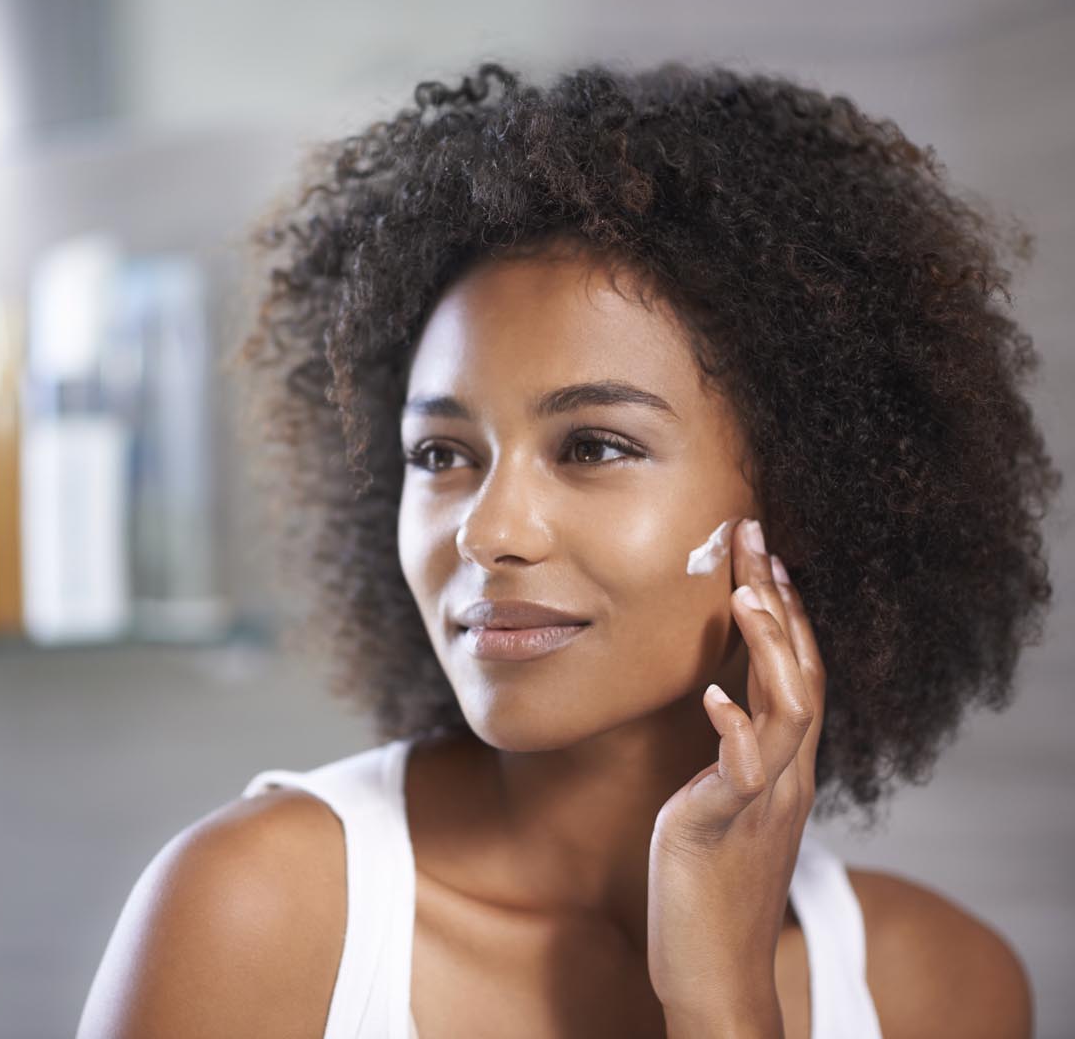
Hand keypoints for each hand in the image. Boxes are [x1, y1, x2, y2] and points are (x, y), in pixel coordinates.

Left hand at [647, 517, 826, 1033]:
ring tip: (745, 595)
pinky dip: (735, 730)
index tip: (766, 557)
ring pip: (789, 711)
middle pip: (801, 673)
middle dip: (778, 602)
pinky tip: (715, 695)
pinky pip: (742, 773)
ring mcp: (761, 801)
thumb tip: (725, 703)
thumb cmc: (708, 886)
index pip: (799, 672)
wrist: (713, 971)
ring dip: (769, 650)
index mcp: (784, 765)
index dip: (787, 612)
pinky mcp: (722, 827)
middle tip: (754, 538)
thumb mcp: (725, 804)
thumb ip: (735, 755)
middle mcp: (786, 776)